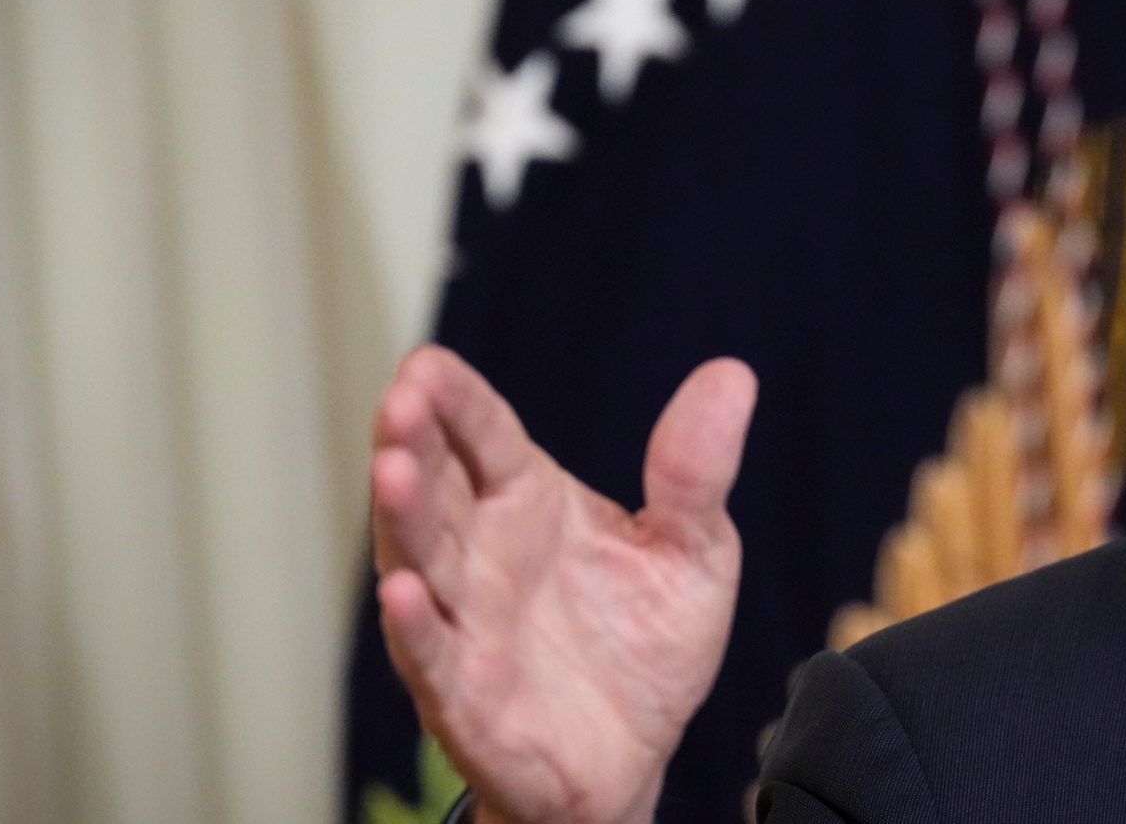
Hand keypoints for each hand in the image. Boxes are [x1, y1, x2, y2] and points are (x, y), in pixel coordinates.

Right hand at [371, 346, 755, 823]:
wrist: (638, 758)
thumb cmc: (645, 643)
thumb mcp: (692, 550)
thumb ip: (696, 471)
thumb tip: (733, 375)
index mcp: (529, 502)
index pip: (486, 437)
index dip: (456, 401)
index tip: (427, 365)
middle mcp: (483, 554)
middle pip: (438, 487)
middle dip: (412, 442)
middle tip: (401, 401)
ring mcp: (467, 624)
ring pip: (421, 561)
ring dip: (402, 517)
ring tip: (392, 469)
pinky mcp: (465, 698)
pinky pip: (433, 659)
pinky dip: (414, 628)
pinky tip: (401, 592)